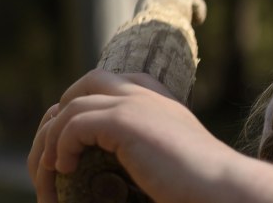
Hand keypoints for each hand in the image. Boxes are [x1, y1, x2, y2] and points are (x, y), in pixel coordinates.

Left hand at [27, 69, 241, 202]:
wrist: (223, 188)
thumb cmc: (198, 183)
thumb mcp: (166, 154)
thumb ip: (140, 146)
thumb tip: (116, 160)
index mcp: (155, 95)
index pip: (103, 85)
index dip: (79, 109)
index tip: (69, 144)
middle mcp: (143, 91)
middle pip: (81, 88)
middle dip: (58, 118)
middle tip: (50, 154)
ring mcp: (134, 101)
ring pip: (69, 109)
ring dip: (51, 142)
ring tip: (49, 172)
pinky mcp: (125, 120)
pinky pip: (73, 124)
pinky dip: (61, 147)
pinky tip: (66, 169)